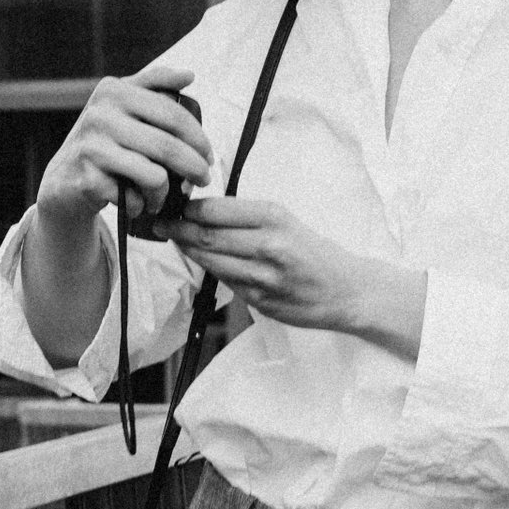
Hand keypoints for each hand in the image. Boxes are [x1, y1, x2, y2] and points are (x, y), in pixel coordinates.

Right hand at [36, 66, 215, 230]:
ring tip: (162, 196)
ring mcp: (91, 148)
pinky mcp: (87, 180)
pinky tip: (135, 204)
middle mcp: (99, 115)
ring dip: (166, 193)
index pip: (173, 114)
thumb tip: (189, 76)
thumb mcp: (122, 105)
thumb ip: (155, 85)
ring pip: (155, 176)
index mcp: (113, 91)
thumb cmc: (102, 141)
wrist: (62, 178)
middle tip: (204, 180)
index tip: (208, 155)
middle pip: (167, 147)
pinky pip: (133, 198)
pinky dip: (140, 206)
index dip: (198, 138)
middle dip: (194, 168)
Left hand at [169, 194, 428, 358]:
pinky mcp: (261, 302)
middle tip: (160, 224)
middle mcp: (268, 246)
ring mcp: (264, 277)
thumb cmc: (314, 252)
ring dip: (188, 251)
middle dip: (177, 230)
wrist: (347, 291)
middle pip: (206, 237)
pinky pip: (226, 283)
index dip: (187, 209)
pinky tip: (205, 263)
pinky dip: (212, 271)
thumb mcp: (286, 221)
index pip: (216, 210)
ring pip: (211, 262)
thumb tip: (201, 211)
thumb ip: (247, 218)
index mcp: (274, 218)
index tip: (173, 206)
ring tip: (175, 240)